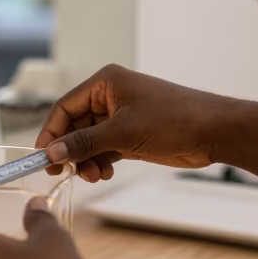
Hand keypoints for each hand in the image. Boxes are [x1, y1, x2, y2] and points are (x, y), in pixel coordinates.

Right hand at [36, 64, 232, 182]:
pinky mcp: (132, 135)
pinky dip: (100, 162)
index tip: (44, 157)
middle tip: (65, 173)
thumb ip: (84, 143)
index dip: (52, 132)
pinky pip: (105, 149)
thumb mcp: (123, 132)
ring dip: (86, 160)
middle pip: (75, 126)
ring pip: (89, 141)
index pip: (65, 107)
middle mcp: (110, 97)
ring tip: (93, 175)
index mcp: (105, 83)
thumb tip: (52, 153)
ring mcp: (122, 117)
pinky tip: (103, 173)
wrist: (213, 131)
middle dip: (71, 150)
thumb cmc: (172, 119)